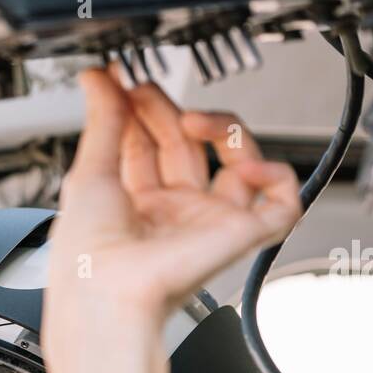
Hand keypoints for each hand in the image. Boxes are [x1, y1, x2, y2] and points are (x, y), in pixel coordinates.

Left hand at [43, 64, 300, 372]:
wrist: (107, 292)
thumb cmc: (88, 255)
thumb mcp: (88, 172)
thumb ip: (102, 121)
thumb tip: (98, 80)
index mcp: (135, 205)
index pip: (150, 144)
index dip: (143, 110)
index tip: (126, 82)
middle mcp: (174, 213)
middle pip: (189, 145)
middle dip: (171, 110)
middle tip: (147, 89)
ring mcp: (209, 222)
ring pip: (239, 160)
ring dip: (222, 128)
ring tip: (192, 118)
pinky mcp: (241, 234)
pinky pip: (283, 200)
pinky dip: (276, 174)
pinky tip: (245, 162)